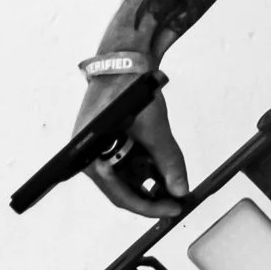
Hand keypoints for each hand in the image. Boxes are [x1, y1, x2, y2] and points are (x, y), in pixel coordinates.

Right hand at [73, 75, 189, 216]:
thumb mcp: (154, 129)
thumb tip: (180, 190)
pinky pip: (129, 161)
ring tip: (176, 177)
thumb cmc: (129, 89)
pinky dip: (148, 164)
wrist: (125, 60)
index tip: (173, 209)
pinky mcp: (110, 141)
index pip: (120, 195)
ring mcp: (100, 149)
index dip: (149, 207)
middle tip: (179, 198)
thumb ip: (169, 161)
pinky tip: (166, 163)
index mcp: (90, 155)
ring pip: (129, 176)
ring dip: (152, 178)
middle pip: (123, 189)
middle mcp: (91, 156)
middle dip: (153, 193)